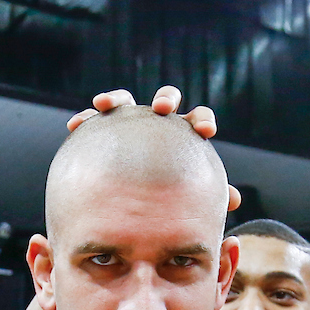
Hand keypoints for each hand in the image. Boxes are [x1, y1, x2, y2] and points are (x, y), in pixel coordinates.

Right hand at [66, 85, 241, 211]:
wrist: (127, 210)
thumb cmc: (164, 205)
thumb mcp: (185, 202)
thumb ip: (208, 197)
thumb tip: (233, 200)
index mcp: (182, 138)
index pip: (198, 120)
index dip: (203, 120)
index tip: (206, 132)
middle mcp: (157, 125)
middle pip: (166, 100)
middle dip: (166, 99)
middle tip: (163, 109)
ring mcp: (129, 124)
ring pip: (125, 101)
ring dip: (117, 99)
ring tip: (105, 104)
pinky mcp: (103, 130)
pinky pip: (93, 119)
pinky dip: (86, 117)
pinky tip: (76, 125)